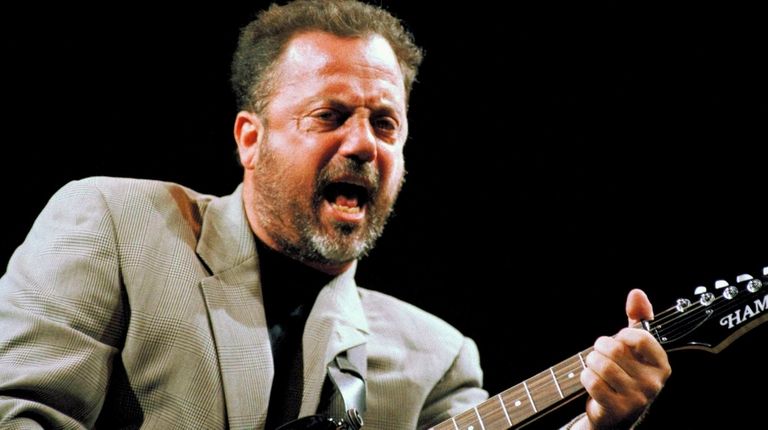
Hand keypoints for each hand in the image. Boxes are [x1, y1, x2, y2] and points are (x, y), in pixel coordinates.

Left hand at [575, 289, 671, 429]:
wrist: (616, 413)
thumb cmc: (626, 374)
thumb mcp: (636, 347)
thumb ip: (639, 319)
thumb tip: (637, 293)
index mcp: (661, 365)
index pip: (640, 337)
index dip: (621, 335)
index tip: (619, 341)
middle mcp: (653, 382)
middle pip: (614, 349)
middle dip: (599, 347)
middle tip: (600, 354)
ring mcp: (637, 398)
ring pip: (601, 365)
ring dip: (590, 362)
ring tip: (595, 367)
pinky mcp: (618, 408)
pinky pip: (592, 381)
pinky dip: (585, 377)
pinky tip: (591, 381)